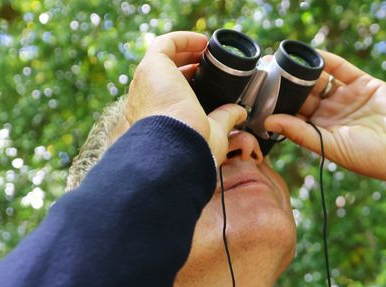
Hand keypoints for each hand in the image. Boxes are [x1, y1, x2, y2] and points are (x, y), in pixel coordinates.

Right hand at [125, 31, 245, 164]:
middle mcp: (145, 100)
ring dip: (184, 51)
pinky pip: (165, 44)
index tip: (207, 80)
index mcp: (156, 119)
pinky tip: (202, 42)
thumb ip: (224, 119)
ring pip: (162, 59)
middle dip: (186, 66)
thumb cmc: (191, 148)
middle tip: (207, 64)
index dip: (187, 84)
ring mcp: (145, 83)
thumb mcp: (213, 133)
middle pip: (164, 75)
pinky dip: (184, 39)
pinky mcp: (151, 66)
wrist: (176, 146)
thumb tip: (240, 113)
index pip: (168, 95)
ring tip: (205, 50)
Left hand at [264, 51, 385, 184]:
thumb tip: (269, 121)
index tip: (261, 94)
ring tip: (284, 60)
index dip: (279, 104)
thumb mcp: (328, 146)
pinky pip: (341, 68)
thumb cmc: (367, 157)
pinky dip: (327, 60)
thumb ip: (299, 132)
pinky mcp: (363, 84)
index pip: (295, 113)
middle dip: (287, 83)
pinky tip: (311, 55)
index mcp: (321, 130)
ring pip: (321, 79)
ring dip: (304, 70)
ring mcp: (348, 97)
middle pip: (305, 93)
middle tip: (268, 72)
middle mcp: (332, 112)